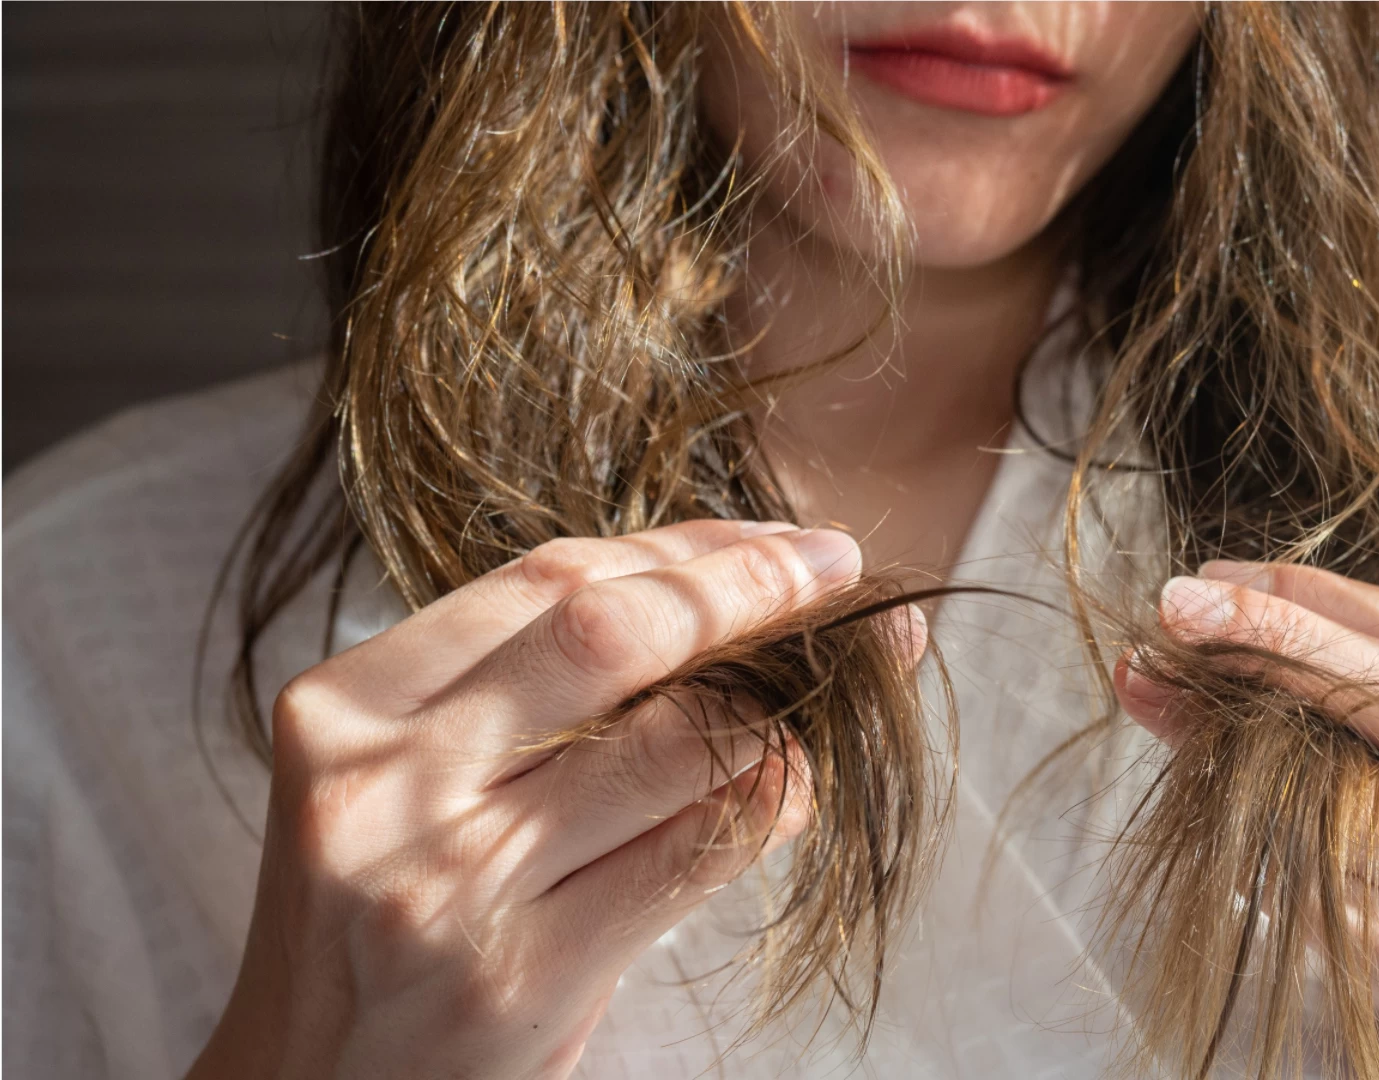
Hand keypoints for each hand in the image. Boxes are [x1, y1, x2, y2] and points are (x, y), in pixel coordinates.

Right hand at [188, 520, 911, 1079]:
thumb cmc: (379, 916)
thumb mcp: (402, 781)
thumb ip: (526, 692)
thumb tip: (727, 593)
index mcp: (349, 707)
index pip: (548, 579)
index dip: (686, 546)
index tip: (776, 540)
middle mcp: (390, 782)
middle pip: (611, 634)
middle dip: (748, 587)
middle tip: (837, 570)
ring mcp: (456, 879)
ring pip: (672, 743)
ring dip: (780, 705)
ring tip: (835, 691)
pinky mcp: (526, 970)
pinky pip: (692, 853)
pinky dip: (767, 803)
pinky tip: (798, 785)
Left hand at [1114, 562, 1378, 1079]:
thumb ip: (1376, 718)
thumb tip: (1188, 640)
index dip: (1330, 604)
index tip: (1219, 581)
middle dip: (1293, 650)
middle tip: (1182, 613)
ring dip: (1266, 772)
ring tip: (1196, 736)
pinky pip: (1354, 928)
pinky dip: (1282, 882)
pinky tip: (1239, 855)